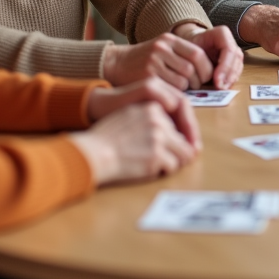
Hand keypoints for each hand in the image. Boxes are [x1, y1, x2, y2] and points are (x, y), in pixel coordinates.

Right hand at [72, 84, 200, 184]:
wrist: (94, 153)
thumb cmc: (107, 138)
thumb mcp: (128, 115)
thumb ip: (149, 117)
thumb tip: (170, 128)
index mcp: (152, 107)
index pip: (178, 120)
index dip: (181, 135)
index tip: (184, 144)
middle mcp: (158, 119)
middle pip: (183, 137)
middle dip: (180, 150)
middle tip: (177, 160)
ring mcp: (159, 137)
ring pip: (183, 152)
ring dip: (176, 161)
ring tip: (164, 165)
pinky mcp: (157, 155)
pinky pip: (173, 165)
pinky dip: (165, 171)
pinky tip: (152, 170)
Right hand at [101, 32, 212, 89]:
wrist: (116, 63)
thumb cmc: (144, 60)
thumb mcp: (162, 49)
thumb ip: (181, 55)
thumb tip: (210, 71)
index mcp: (169, 39)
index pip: (197, 54)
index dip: (206, 68)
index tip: (206, 77)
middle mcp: (162, 48)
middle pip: (192, 68)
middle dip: (197, 81)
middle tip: (195, 87)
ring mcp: (153, 62)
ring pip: (183, 81)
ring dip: (186, 89)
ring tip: (180, 90)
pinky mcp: (147, 77)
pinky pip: (170, 89)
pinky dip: (175, 94)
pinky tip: (170, 93)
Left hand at [173, 24, 243, 88]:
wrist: (192, 44)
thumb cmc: (189, 44)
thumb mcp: (190, 46)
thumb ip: (196, 56)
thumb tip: (204, 74)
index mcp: (222, 33)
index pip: (229, 50)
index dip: (225, 66)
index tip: (217, 80)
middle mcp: (231, 41)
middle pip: (236, 59)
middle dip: (229, 75)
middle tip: (220, 87)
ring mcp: (234, 52)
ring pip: (238, 66)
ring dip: (231, 79)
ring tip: (221, 88)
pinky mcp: (234, 61)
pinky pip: (236, 71)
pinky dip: (230, 80)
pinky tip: (223, 87)